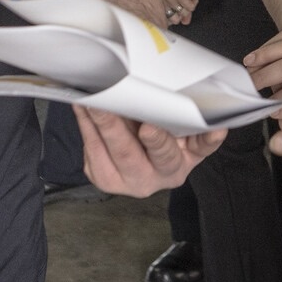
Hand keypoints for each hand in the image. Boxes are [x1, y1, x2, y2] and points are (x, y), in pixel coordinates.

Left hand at [76, 106, 223, 195]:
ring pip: (104, 155)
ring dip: (93, 125)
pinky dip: (85, 126)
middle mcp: (152, 178)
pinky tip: (82, 108)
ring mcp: (124, 181)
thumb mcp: (188, 131)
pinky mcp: (102, 177)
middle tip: (104, 106)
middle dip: (114, 129)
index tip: (148, 128)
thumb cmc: (172, 136)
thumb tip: (199, 101)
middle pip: (130, 156)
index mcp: (177, 166)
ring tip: (87, 100)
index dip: (159, 142)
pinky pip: (90, 153)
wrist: (153, 158)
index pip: (170, 154)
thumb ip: (191, 121)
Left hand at [159, 0, 200, 27]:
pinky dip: (194, 1)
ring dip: (190, 5)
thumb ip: (181, 7)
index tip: (180, 15)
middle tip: (186, 1)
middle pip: (174, 18)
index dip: (174, 18)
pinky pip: (191, 8)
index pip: (164, 16)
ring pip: (184, 13)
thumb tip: (186, 22)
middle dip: (182, 13)